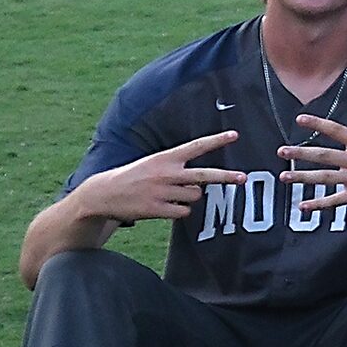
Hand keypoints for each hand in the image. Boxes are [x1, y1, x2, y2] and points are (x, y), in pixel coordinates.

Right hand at [71, 128, 244, 224]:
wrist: (103, 193)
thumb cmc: (134, 176)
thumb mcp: (153, 163)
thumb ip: (177, 167)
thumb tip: (203, 181)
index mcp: (165, 158)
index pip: (196, 146)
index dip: (216, 140)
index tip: (235, 134)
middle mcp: (166, 173)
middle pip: (204, 175)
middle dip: (225, 177)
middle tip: (243, 178)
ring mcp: (162, 191)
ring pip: (195, 196)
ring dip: (190, 197)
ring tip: (171, 194)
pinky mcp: (156, 209)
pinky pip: (183, 212)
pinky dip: (179, 211)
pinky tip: (163, 206)